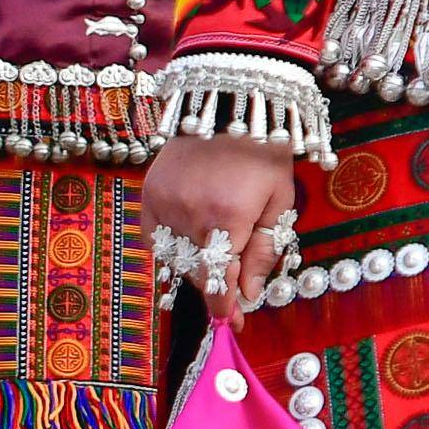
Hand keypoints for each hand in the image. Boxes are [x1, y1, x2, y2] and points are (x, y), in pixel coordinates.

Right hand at [145, 129, 303, 311]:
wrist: (229, 104)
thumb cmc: (265, 152)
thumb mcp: (280, 201)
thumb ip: (263, 250)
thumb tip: (248, 294)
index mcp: (227, 219)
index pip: (219, 282)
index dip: (226, 309)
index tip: (233, 324)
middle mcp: (189, 216)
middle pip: (199, 273)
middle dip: (217, 285)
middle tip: (234, 291)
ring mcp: (163, 205)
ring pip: (176, 258)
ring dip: (197, 265)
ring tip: (218, 248)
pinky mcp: (148, 194)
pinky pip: (156, 238)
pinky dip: (173, 245)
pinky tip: (192, 236)